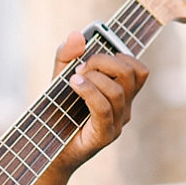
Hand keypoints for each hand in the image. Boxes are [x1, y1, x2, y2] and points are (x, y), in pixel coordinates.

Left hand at [51, 30, 147, 173]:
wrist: (46, 149)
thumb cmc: (57, 113)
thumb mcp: (59, 77)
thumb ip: (66, 55)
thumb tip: (77, 35)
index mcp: (122, 93)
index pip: (139, 69)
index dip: (120, 55)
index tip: (92, 56)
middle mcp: (125, 108)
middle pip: (132, 73)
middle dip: (104, 61)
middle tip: (80, 67)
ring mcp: (117, 123)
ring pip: (118, 90)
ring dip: (93, 77)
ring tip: (73, 79)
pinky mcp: (104, 136)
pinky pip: (104, 108)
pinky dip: (88, 90)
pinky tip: (73, 84)